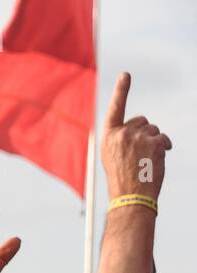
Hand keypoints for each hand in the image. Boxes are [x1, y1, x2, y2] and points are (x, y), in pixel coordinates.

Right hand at [102, 72, 170, 201]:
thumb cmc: (122, 180)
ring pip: (153, 130)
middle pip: (142, 121)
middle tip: (141, 153)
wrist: (131, 196)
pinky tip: (157, 160)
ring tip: (147, 160)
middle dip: (145, 132)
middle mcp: (121, 134)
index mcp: (108, 137)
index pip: (116, 109)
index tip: (126, 75)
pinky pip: (163, 138)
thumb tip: (143, 127)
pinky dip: (163, 147)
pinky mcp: (153, 141)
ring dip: (154, 142)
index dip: (122, 91)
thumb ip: (122, 140)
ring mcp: (138, 137)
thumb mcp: (113, 157)